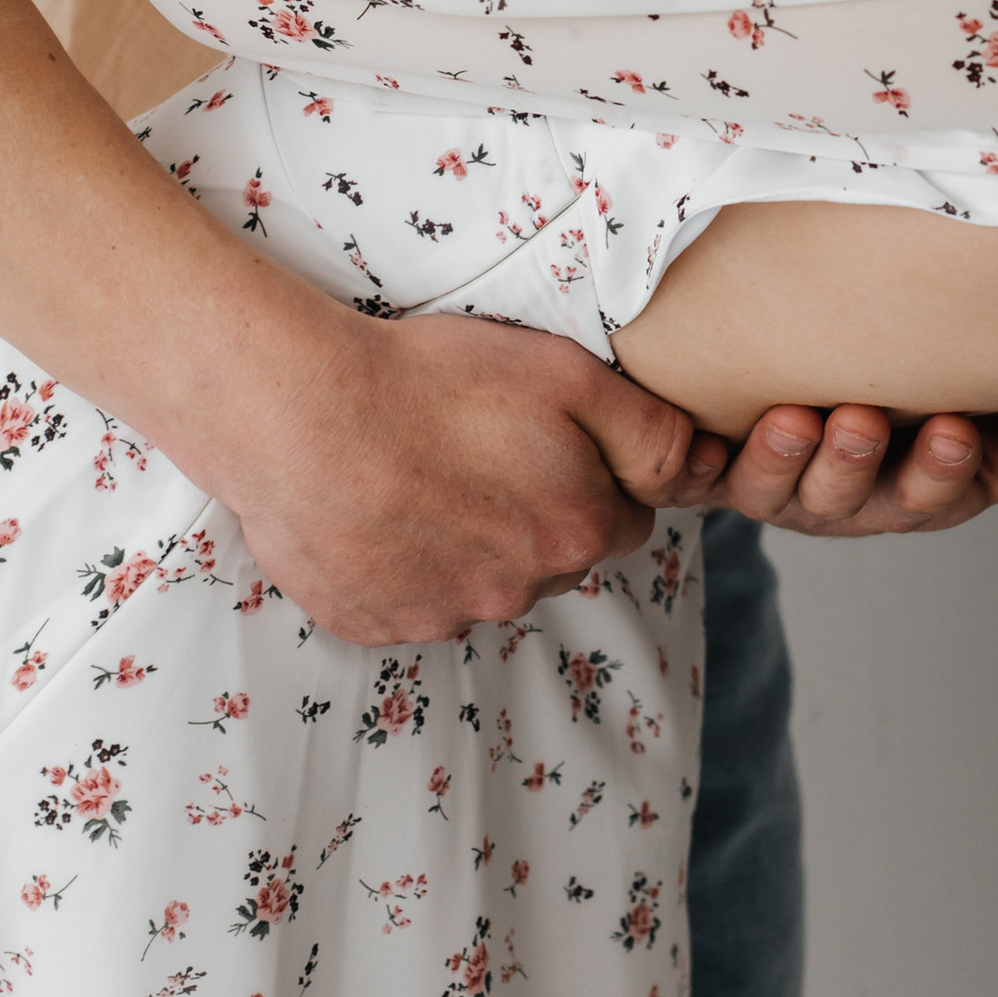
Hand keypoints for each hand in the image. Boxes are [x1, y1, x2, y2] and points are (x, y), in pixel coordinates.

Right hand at [222, 308, 705, 645]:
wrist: (302, 414)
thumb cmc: (433, 381)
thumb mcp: (568, 374)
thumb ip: (649, 430)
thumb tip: (696, 470)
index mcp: (574, 534)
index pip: (619, 519)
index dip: (590, 474)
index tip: (546, 440)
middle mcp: (515, 592)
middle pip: (550, 556)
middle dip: (531, 511)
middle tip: (478, 447)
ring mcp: (439, 614)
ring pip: (480, 581)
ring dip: (465, 540)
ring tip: (419, 470)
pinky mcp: (371, 622)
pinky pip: (407, 598)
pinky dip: (401, 561)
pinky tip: (377, 504)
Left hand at [683, 399, 997, 537]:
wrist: (805, 376)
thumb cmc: (915, 404)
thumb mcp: (987, 424)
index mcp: (916, 489)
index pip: (938, 492)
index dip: (945, 472)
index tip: (956, 431)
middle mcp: (844, 498)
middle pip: (852, 497)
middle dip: (859, 465)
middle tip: (864, 422)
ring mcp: (778, 487)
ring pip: (776, 488)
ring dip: (786, 457)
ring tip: (797, 418)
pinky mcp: (712, 470)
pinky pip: (696, 477)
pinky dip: (701, 461)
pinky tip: (711, 434)